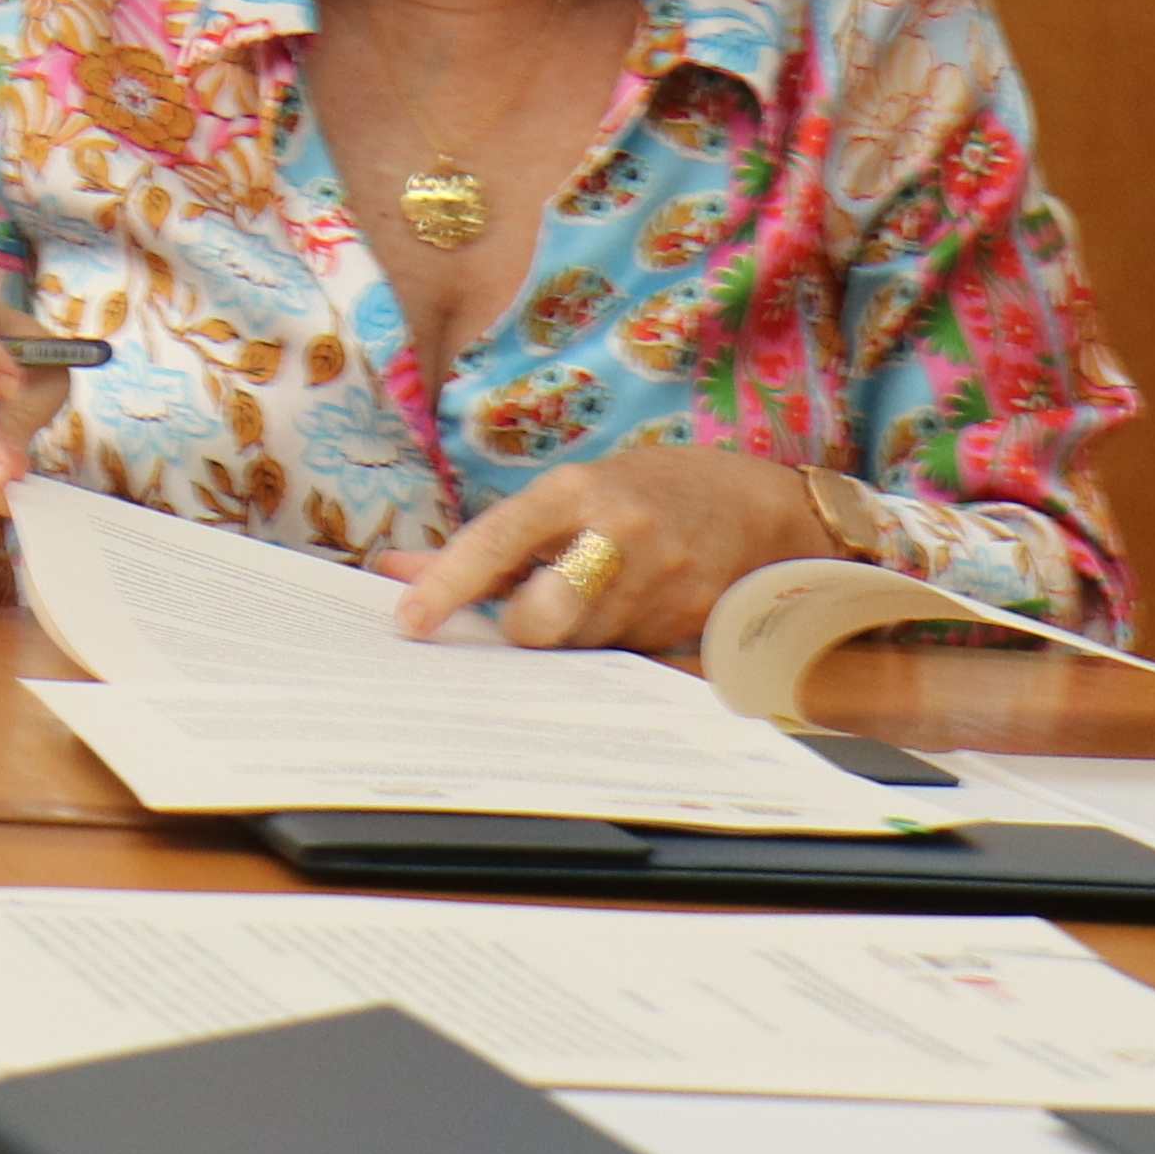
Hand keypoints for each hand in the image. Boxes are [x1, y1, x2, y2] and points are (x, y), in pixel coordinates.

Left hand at [383, 442, 827, 652]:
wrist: (760, 509)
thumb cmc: (646, 492)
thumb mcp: (567, 495)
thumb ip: (485, 541)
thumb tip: (394, 571)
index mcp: (577, 491)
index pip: (496, 542)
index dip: (447, 585)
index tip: (409, 622)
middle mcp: (617, 537)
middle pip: (537, 620)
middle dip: (521, 629)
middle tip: (530, 612)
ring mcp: (658, 587)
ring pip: (576, 650)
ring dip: (569, 639)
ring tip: (596, 597)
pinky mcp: (687, 629)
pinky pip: (621, 662)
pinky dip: (609, 649)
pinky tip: (629, 617)